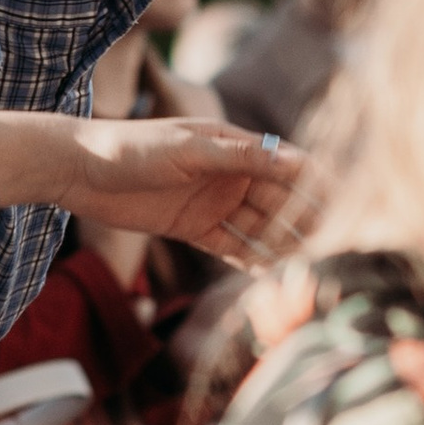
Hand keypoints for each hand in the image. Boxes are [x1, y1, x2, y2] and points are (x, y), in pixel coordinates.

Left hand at [47, 114, 309, 261]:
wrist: (79, 171)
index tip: (344, 206)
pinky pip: (233, 247)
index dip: (316, 185)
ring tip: (306, 270)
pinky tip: (273, 278)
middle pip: (280, 201)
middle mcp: (231, 175)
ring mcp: (214, 203)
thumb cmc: (131, 147)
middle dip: (305, 223)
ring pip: (260, 227)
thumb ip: (239, 157)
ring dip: (282, 245)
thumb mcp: (187, 150)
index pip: (289, 166)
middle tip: (330, 248)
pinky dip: (252, 260)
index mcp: (235, 147)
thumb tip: (294, 161)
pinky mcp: (194, 228)